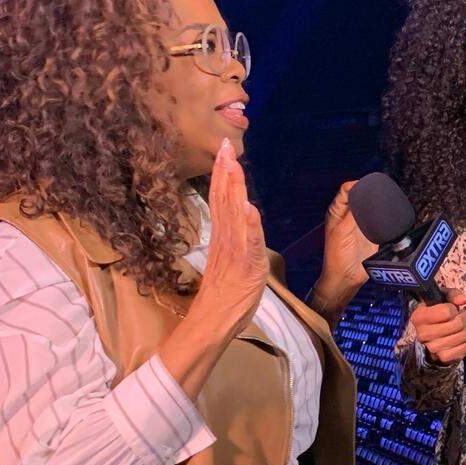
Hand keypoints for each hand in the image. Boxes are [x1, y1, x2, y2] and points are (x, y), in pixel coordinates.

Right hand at [192, 139, 267, 335]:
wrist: (215, 319)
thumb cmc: (224, 293)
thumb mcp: (228, 257)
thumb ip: (230, 236)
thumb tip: (236, 215)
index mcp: (223, 235)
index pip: (220, 198)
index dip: (222, 173)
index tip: (223, 150)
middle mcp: (227, 238)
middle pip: (224, 199)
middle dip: (226, 171)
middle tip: (225, 146)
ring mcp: (236, 250)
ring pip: (234, 214)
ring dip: (234, 189)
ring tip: (233, 166)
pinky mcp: (247, 264)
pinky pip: (249, 242)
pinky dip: (250, 224)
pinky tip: (248, 207)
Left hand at [319, 180, 377, 298]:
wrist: (346, 277)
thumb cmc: (336, 258)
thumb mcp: (341, 233)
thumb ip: (351, 215)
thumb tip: (360, 197)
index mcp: (336, 212)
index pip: (345, 190)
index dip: (355, 184)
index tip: (366, 184)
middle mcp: (348, 216)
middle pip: (359, 195)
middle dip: (368, 190)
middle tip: (378, 190)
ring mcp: (360, 224)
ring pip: (370, 206)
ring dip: (376, 202)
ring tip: (384, 198)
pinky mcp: (371, 232)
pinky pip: (378, 218)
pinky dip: (382, 214)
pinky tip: (387, 213)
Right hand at [411, 289, 465, 365]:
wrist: (434, 336)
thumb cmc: (438, 313)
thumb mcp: (442, 298)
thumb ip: (453, 295)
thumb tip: (463, 300)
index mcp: (418, 316)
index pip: (447, 311)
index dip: (453, 309)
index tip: (451, 310)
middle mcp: (423, 334)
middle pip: (457, 323)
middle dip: (463, 318)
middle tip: (459, 317)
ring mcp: (433, 348)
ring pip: (463, 335)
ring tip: (461, 327)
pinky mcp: (444, 357)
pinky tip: (463, 337)